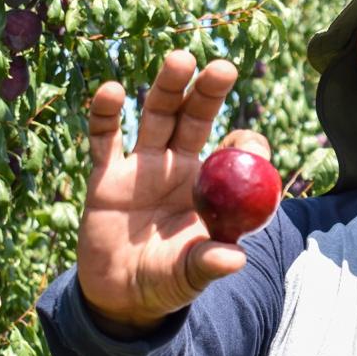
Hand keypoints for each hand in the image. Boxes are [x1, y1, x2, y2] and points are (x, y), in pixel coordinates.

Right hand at [76, 50, 271, 333]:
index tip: (252, 145)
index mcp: (210, 186)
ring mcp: (142, 167)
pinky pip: (104, 139)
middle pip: (196, 119)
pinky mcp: (105, 176)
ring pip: (156, 117)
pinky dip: (104, 114)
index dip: (246, 144)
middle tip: (223, 68)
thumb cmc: (168, 281)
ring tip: (181, 59)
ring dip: (167, 88)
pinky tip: (111, 91)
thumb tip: (236, 259)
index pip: (234, 152)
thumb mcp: (190, 276)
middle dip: (208, 93)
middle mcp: (178, 167)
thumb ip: (209, 264)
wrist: (120, 296)